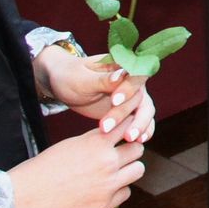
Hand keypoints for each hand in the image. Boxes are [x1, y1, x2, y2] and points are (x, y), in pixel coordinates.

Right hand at [9, 129, 144, 207]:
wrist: (21, 199)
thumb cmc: (41, 170)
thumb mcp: (70, 145)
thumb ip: (95, 141)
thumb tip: (114, 137)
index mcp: (97, 143)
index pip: (128, 126)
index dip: (126, 129)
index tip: (122, 133)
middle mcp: (107, 162)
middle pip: (138, 148)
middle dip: (130, 149)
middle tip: (120, 153)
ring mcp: (108, 184)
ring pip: (138, 170)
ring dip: (129, 169)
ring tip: (115, 171)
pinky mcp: (104, 205)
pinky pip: (125, 192)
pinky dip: (119, 190)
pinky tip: (105, 188)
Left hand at [36, 47, 155, 142]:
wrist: (63, 83)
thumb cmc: (71, 76)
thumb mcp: (81, 78)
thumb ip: (102, 80)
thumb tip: (120, 76)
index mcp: (123, 66)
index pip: (136, 75)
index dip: (129, 88)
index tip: (114, 101)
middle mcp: (133, 81)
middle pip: (141, 97)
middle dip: (128, 114)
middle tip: (108, 128)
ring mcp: (132, 97)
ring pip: (145, 110)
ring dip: (139, 125)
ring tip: (129, 139)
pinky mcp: (128, 111)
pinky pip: (142, 121)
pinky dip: (144, 130)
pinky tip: (138, 141)